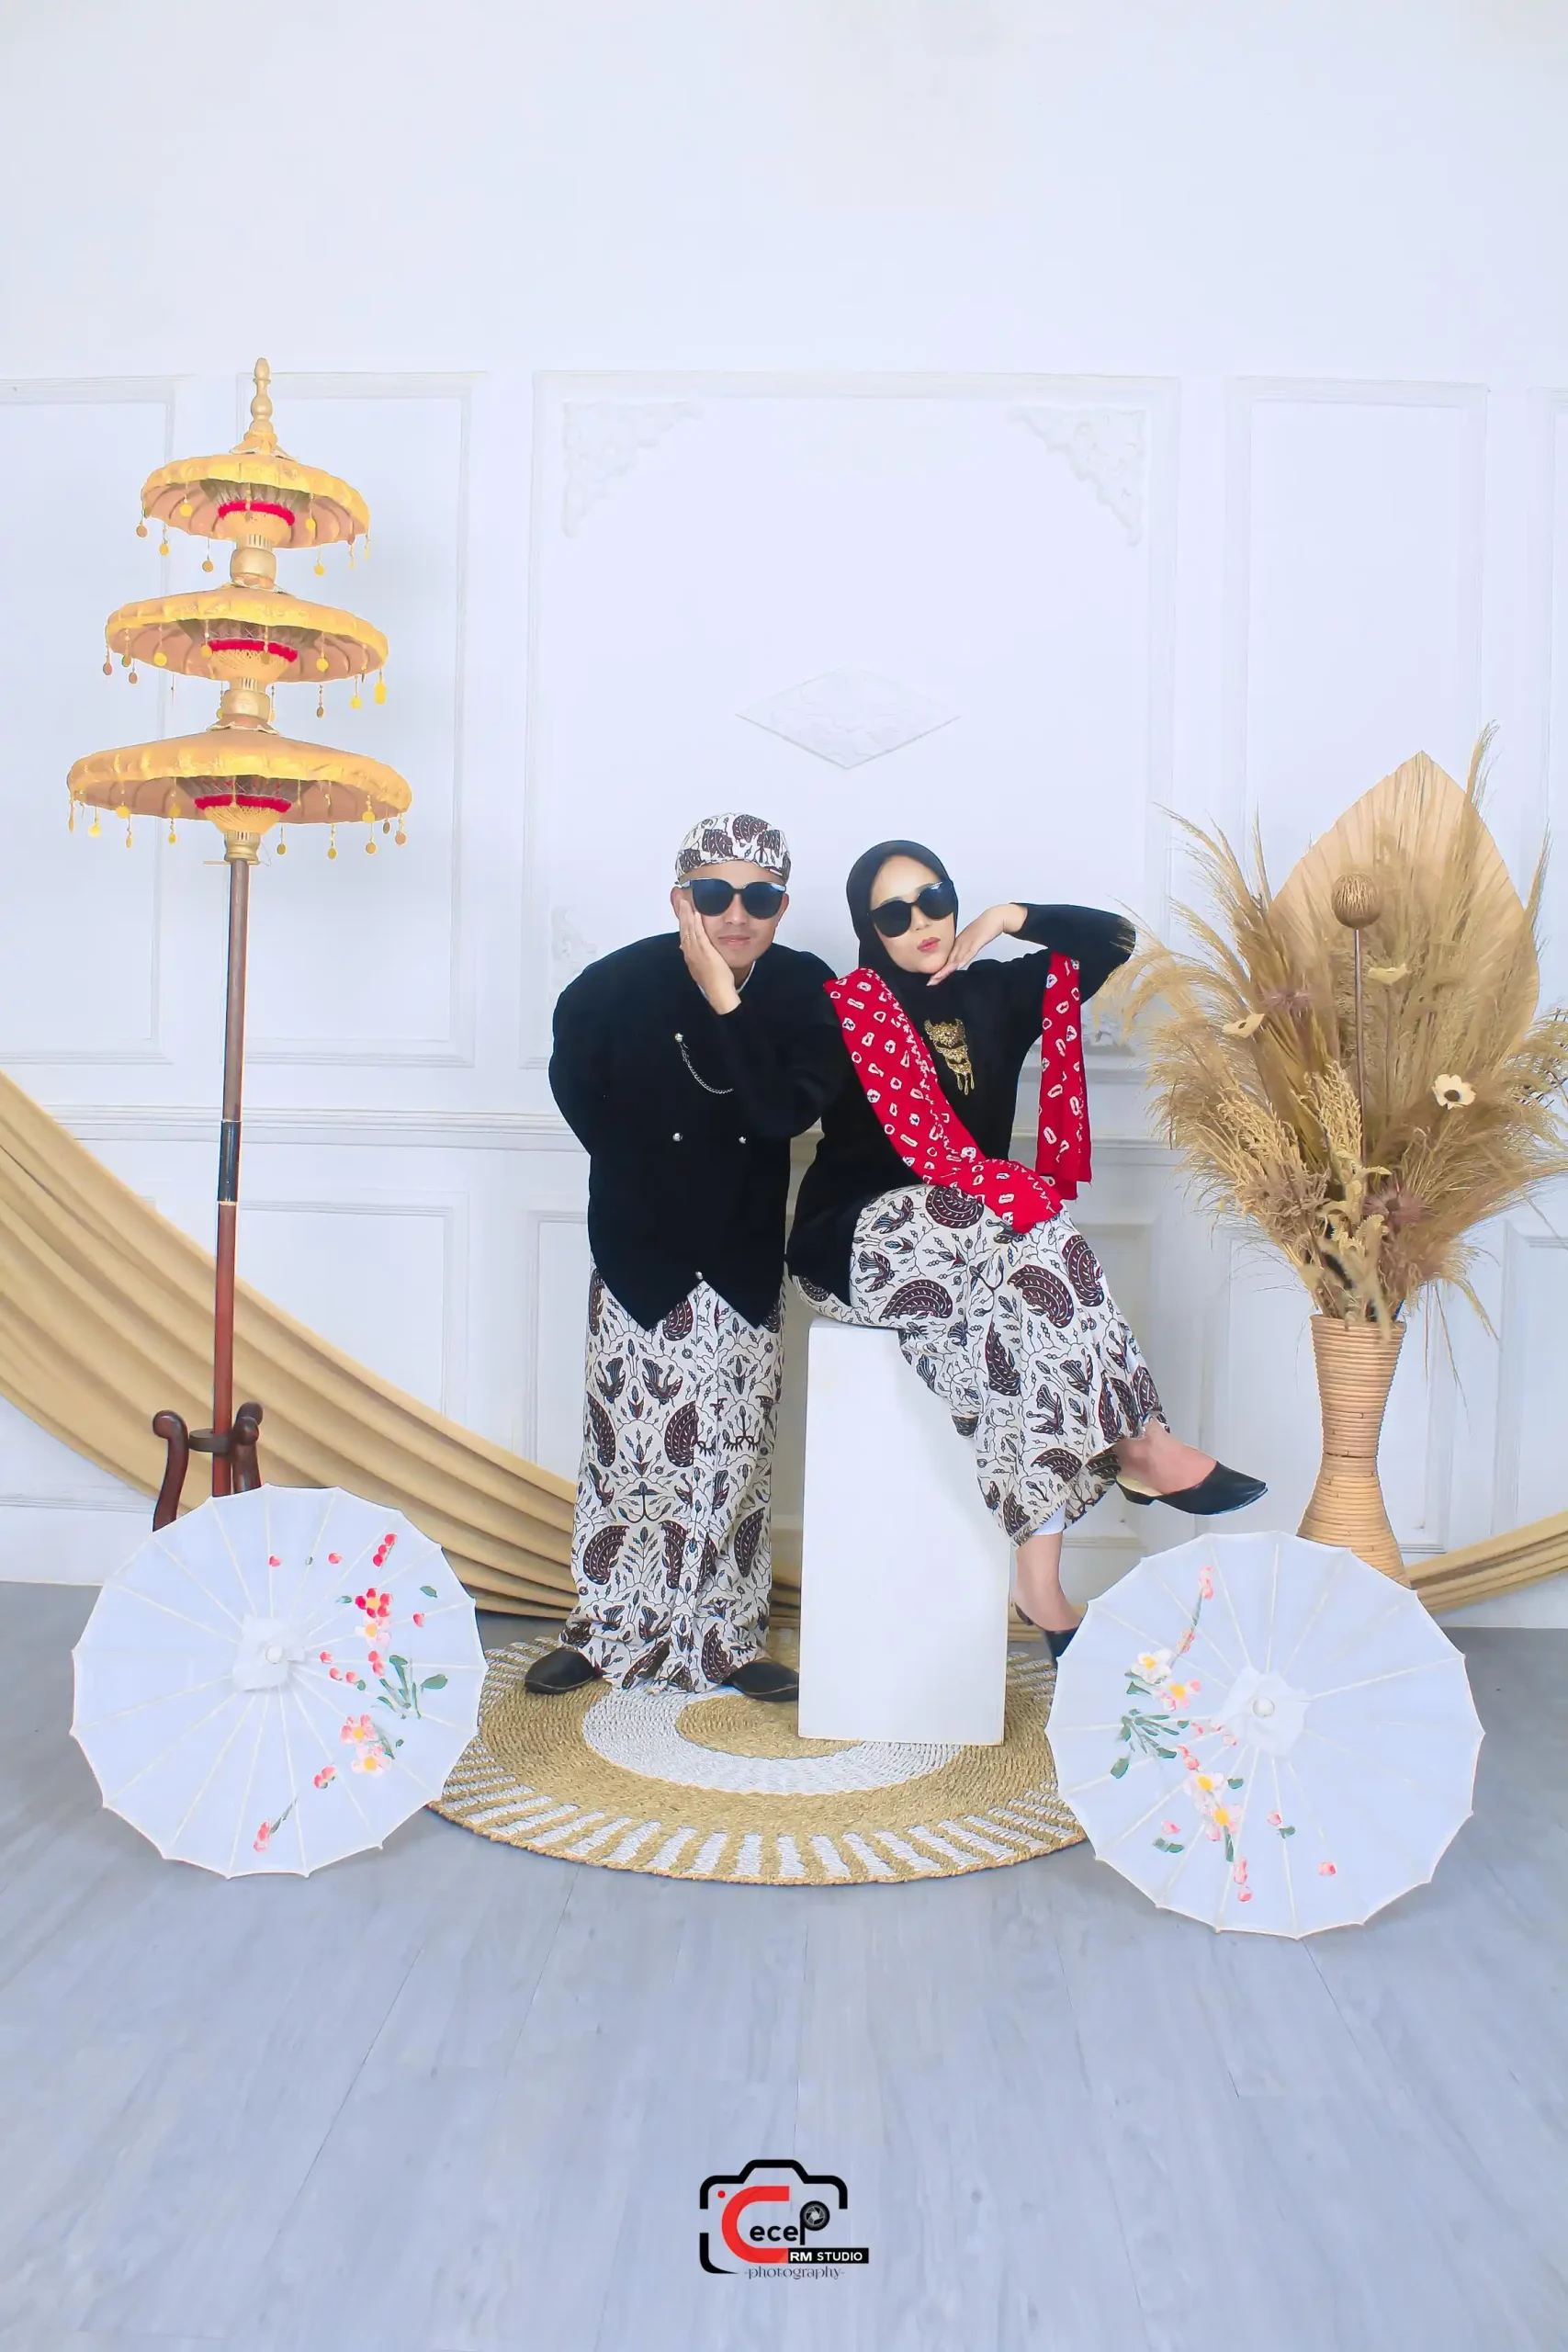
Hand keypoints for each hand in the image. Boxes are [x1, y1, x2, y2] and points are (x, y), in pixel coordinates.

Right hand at [674, 889, 741, 1013]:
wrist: (717, 992)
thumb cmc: (714, 982)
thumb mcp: (702, 968)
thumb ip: (697, 957)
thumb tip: (689, 949)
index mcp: (689, 955)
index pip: (683, 934)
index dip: (681, 921)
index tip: (681, 910)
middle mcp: (690, 952)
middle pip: (683, 929)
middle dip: (681, 914)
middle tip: (680, 900)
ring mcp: (696, 951)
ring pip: (689, 929)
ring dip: (686, 914)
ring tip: (685, 901)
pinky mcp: (705, 951)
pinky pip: (699, 933)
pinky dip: (696, 922)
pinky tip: (695, 912)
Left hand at [927, 903, 1024, 984]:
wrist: (993, 918)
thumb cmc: (982, 929)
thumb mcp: (970, 940)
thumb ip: (963, 949)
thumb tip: (958, 960)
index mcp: (957, 944)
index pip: (947, 960)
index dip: (939, 970)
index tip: (932, 980)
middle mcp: (960, 944)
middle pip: (948, 961)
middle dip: (939, 973)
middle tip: (930, 982)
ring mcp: (968, 943)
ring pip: (956, 958)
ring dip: (947, 969)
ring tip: (937, 978)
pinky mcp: (977, 942)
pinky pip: (970, 952)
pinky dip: (963, 960)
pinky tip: (957, 967)